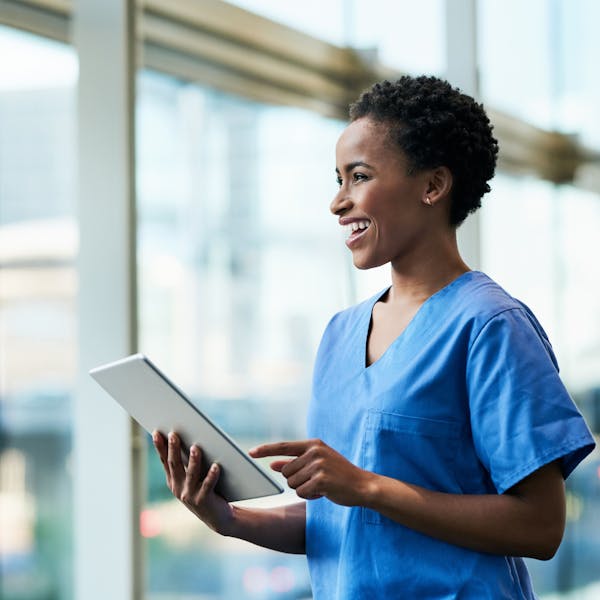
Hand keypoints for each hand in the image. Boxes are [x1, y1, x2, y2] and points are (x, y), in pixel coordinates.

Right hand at [152, 430, 233, 533]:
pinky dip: (212, 475)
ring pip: (191, 474)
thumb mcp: (192, 477)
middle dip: (173, 449)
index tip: (156, 432)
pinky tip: (216, 466)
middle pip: (175, 465)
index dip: (160, 447)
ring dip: (193, 460)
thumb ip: (188, 461)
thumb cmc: (205, 490)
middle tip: (174, 434)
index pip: (165, 460)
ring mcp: (190, 495)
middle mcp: (178, 488)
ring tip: (195, 448)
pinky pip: (208, 486)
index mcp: (173, 480)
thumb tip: (190, 438)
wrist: (217, 517)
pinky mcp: (204, 500)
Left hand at [249, 439, 373, 505]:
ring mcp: (318, 465)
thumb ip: (294, 463)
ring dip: (303, 489)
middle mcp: (315, 452)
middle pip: (286, 471)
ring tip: (321, 485)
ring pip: (292, 483)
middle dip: (296, 480)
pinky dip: (309, 496)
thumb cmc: (338, 475)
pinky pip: (301, 492)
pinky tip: (323, 492)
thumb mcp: (316, 464)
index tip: (250, 453)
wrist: (362, 485)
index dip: (265, 450)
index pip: (283, 446)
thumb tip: (272, 465)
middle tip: (316, 480)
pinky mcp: (321, 480)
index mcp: (313, 444)